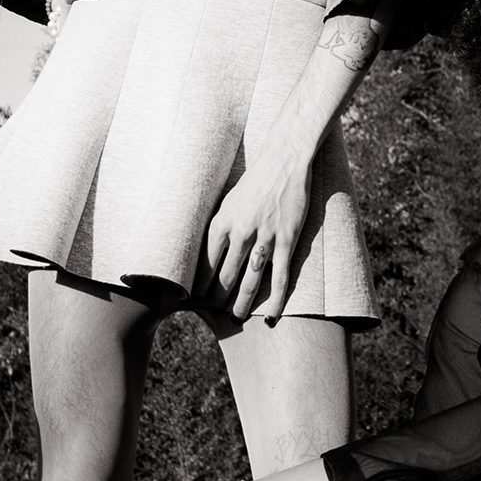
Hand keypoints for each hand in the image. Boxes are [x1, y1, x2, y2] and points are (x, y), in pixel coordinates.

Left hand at [201, 144, 318, 323]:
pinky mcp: (286, 240)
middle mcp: (240, 233)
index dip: (198, 284)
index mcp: (221, 223)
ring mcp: (264, 238)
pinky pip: (280, 277)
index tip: (194, 298)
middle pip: (224, 276)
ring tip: (236, 318)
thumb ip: (219, 227)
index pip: (204, 263)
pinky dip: (276, 301)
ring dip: (242, 304)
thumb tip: (208, 253)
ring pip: (250, 281)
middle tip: (214, 312)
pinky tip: (272, 316)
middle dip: (217, 298)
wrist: (284, 162)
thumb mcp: (227, 202)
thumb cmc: (254, 182)